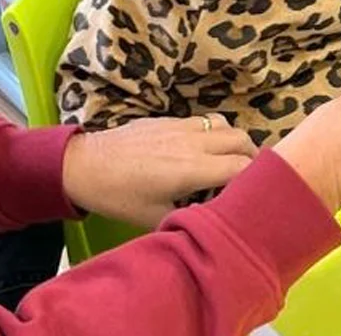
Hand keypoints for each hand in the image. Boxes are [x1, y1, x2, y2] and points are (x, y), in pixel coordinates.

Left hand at [61, 116, 256, 226]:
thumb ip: (188, 217)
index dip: (254, 180)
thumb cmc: (118, 196)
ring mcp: (182, 126)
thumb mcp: (154, 219)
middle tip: (250, 177)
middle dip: (252, 158)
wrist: (85, 164)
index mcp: (192, 169)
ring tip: (232, 159)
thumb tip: (210, 222)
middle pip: (242, 140)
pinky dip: (215, 133)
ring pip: (225, 125)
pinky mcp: (169, 119)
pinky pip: (205, 120)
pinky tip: (204, 150)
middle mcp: (193, 143)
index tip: (255, 193)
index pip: (242, 168)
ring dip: (236, 141)